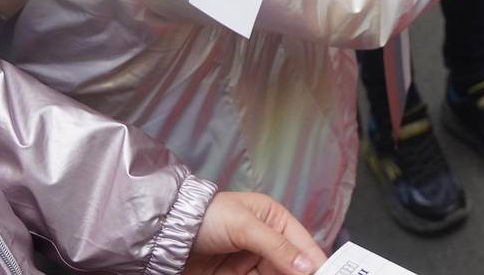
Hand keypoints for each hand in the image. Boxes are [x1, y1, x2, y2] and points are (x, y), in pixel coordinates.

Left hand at [184, 191, 324, 274]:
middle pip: (292, 265)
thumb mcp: (245, 226)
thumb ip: (277, 247)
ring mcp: (250, 262)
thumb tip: (307, 266)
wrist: (166, 233)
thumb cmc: (207, 216)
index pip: (303, 244)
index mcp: (274, 219)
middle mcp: (266, 242)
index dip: (317, 261)